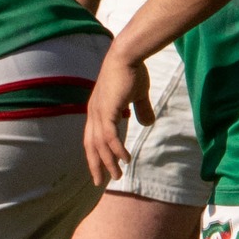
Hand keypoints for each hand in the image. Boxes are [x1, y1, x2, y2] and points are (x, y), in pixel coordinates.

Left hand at [84, 50, 151, 184]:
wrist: (127, 56)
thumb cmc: (132, 72)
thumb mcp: (137, 95)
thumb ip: (141, 109)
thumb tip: (147, 124)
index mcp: (97, 110)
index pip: (92, 138)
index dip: (95, 154)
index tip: (99, 169)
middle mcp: (94, 114)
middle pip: (91, 145)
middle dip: (96, 165)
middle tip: (100, 182)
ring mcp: (98, 112)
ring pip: (100, 145)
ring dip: (108, 162)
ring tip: (117, 176)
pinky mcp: (107, 110)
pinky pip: (110, 136)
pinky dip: (116, 150)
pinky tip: (124, 160)